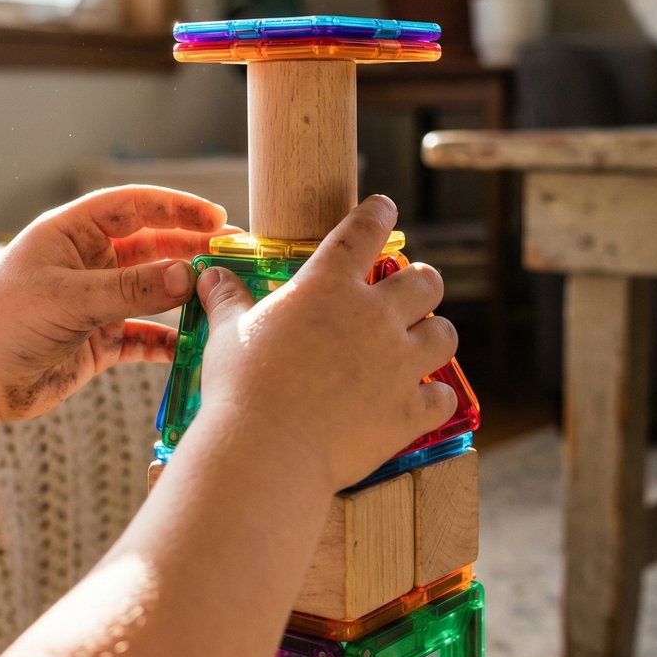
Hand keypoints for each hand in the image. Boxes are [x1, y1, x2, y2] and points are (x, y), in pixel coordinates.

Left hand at [0, 185, 232, 426]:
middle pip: (150, 247)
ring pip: (152, 292)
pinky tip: (195, 345)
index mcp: (71, 234)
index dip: (175, 208)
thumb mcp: (68, 299)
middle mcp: (87, 264)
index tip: (215, 217)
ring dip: (184, 295)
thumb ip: (131, 289)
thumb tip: (190, 275)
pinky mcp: (98, 342)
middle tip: (231, 258)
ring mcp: (95, 303)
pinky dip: (169, 341)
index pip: (132, 207)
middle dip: (190, 251)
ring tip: (222, 298)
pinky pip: (145, 336)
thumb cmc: (1, 324)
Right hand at [186, 195, 458, 491]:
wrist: (267, 450)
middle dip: (423, 283)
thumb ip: (228, 300)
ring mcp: (398, 364)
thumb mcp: (228, 334)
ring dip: (434, 336)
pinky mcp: (409, 411)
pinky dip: (435, 399)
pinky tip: (423, 402)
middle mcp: (374, 316)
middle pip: (426, 282)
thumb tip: (211, 275)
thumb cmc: (241, 387)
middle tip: (412, 292)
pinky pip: (443, 398)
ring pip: (445, 334)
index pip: (363, 231)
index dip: (378, 213)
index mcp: (329, 286)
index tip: (384, 206)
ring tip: (422, 344)